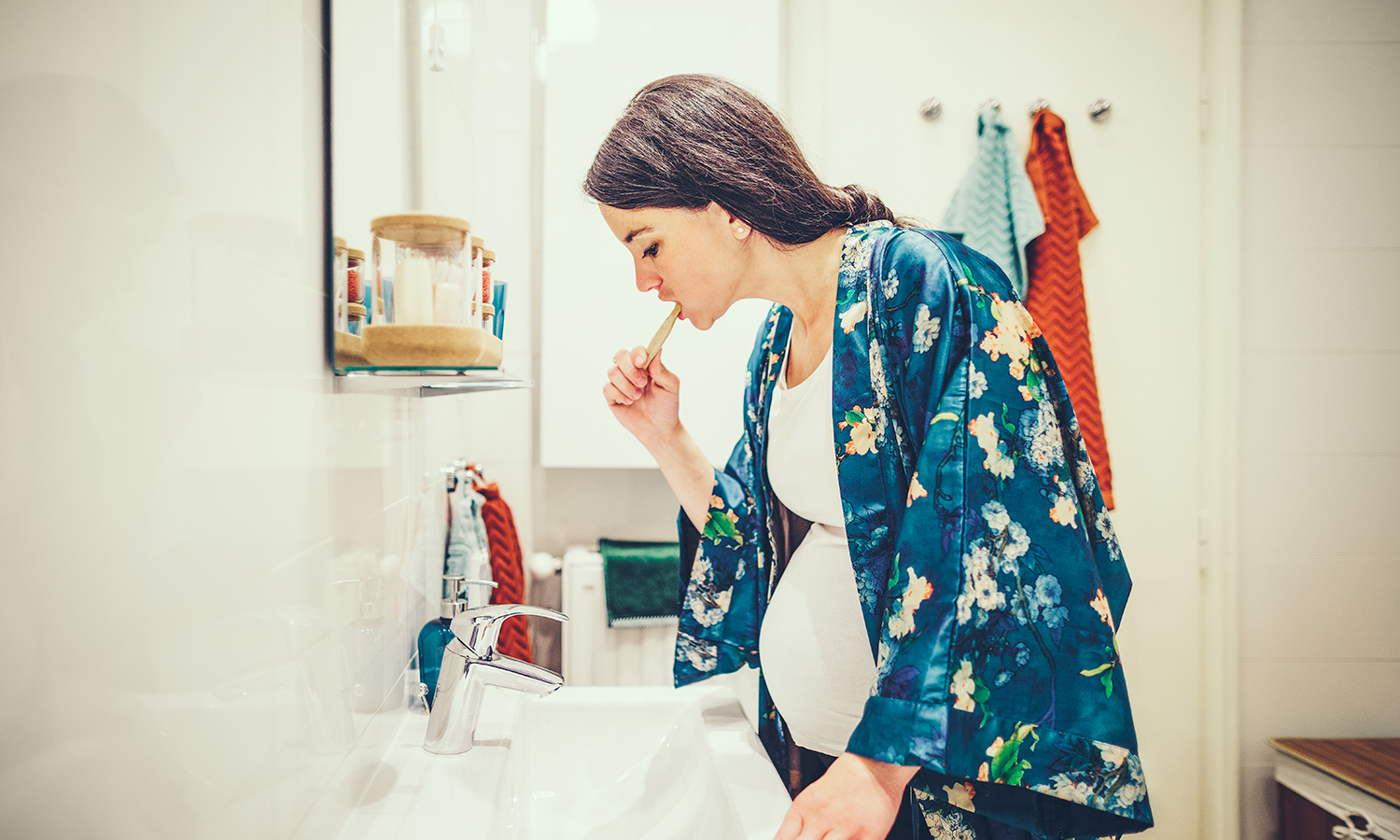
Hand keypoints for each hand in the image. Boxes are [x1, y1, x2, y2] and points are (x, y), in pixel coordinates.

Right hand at [603, 346, 680, 449]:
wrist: (659, 428)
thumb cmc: (667, 406)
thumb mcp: (670, 386)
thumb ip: (661, 368)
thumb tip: (658, 349)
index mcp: (646, 365)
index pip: (637, 351)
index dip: (637, 353)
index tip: (642, 362)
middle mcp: (631, 371)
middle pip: (620, 356)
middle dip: (630, 369)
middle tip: (642, 383)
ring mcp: (620, 383)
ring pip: (612, 372)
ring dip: (626, 385)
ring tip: (637, 397)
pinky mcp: (612, 396)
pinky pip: (607, 388)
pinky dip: (619, 395)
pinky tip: (629, 402)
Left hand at [773, 754, 918, 839]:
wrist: (877, 765)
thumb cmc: (847, 777)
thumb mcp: (812, 793)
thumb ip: (798, 820)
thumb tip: (785, 838)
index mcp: (806, 807)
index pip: (783, 838)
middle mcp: (823, 819)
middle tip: (813, 838)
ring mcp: (846, 830)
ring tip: (828, 838)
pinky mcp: (869, 837)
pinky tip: (846, 839)